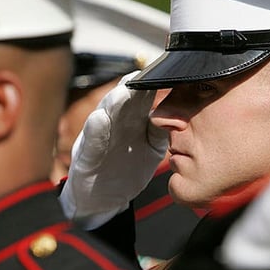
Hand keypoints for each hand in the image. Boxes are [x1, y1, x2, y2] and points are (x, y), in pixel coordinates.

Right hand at [59, 71, 168, 229]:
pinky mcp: (86, 158)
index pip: (141, 99)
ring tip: (123, 92)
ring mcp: (98, 140)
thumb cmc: (127, 167)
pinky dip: (96, 132)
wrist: (102, 198)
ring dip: (113, 104)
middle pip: (123, 102)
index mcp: (131, 121)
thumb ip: (161, 131)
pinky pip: (91, 143)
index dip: (151, 85)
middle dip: (133, 87)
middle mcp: (113, 125)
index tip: (165, 71)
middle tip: (144, 74)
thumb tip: (182, 113)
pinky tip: (99, 119)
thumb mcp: (151, 149)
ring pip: (105, 116)